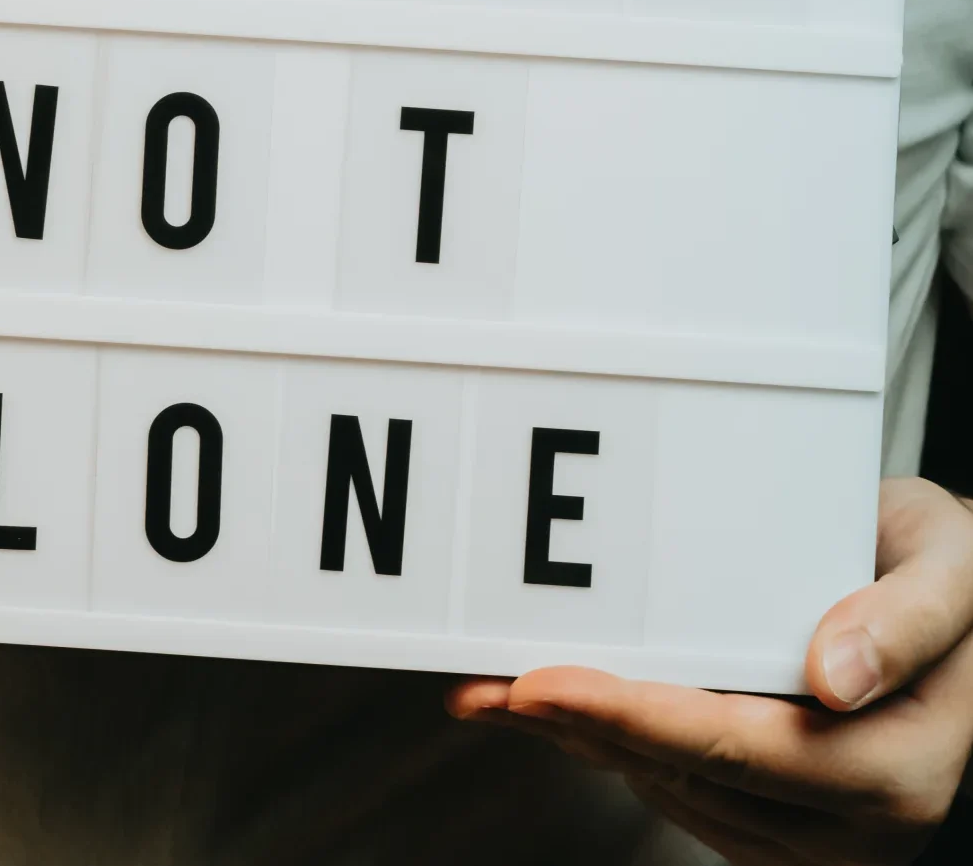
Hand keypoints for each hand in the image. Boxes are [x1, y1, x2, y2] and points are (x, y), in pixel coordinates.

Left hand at [448, 477, 972, 863]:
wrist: (957, 605)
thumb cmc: (950, 572)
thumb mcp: (949, 566)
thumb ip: (904, 617)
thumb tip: (832, 681)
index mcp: (900, 768)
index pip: (738, 747)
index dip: (630, 715)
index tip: (540, 683)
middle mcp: (856, 824)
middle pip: (680, 773)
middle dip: (571, 726)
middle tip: (476, 685)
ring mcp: (809, 833)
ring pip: (663, 784)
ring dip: (573, 736)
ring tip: (486, 688)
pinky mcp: (770, 822)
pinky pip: (671, 784)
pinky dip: (605, 741)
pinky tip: (553, 704)